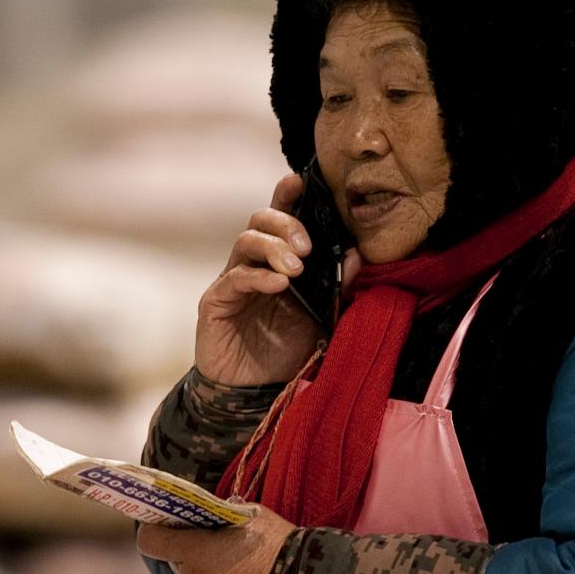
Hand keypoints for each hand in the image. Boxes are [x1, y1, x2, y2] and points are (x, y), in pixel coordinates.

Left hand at [137, 506, 296, 573]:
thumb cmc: (279, 546)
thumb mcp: (252, 515)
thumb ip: (224, 513)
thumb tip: (213, 513)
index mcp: (195, 551)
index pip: (151, 541)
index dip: (157, 532)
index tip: (167, 528)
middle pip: (178, 564)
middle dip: (192, 556)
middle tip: (219, 549)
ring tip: (239, 573)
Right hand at [195, 172, 320, 385]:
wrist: (253, 392)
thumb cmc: (284, 352)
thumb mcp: (321, 318)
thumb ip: (338, 287)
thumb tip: (358, 254)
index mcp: (277, 262)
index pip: (281, 220)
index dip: (287, 196)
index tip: (300, 181)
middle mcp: (252, 264)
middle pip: (259, 220)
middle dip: (285, 223)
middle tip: (307, 247)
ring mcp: (232, 281)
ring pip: (245, 241)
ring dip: (274, 247)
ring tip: (296, 269)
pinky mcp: (216, 302)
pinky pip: (235, 278)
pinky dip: (259, 276)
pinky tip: (280, 284)